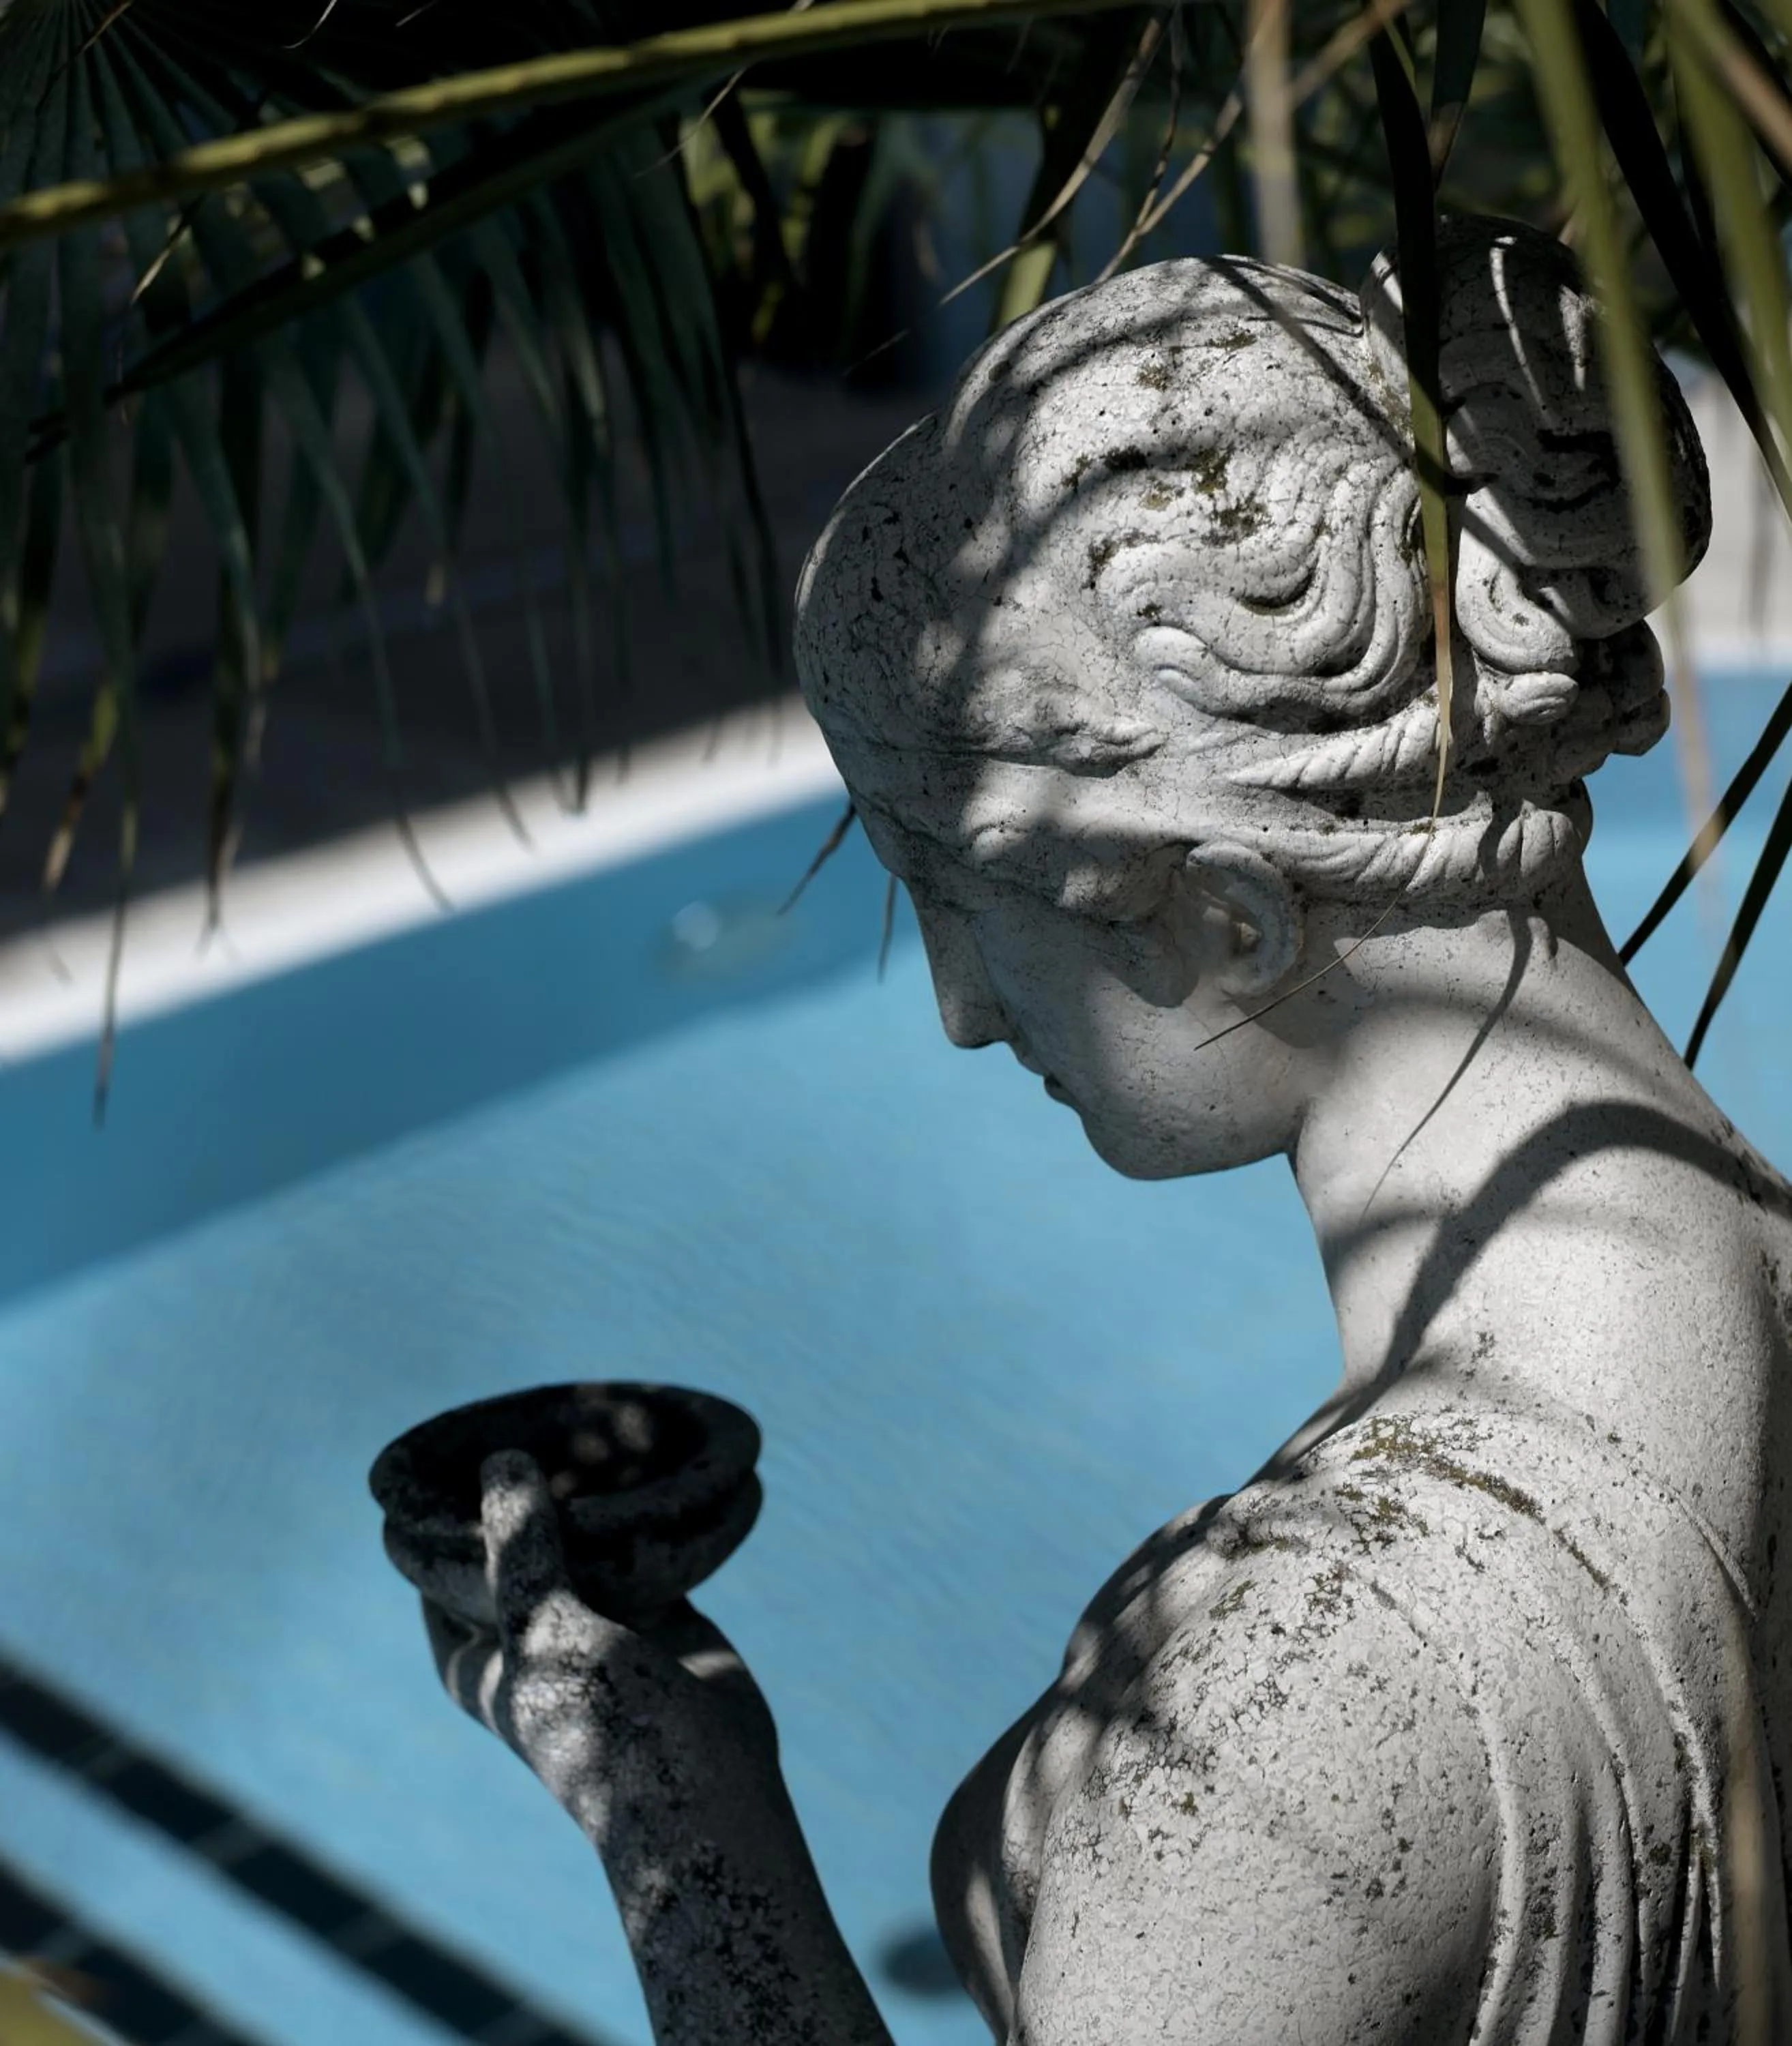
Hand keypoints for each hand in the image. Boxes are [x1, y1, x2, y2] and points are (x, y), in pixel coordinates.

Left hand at [421, 1449, 779, 1846]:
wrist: (707, 1787)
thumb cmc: (603, 1727)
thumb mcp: (543, 1630)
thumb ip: (521, 1547)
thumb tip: (502, 1462)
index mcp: (474, 1654)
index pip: (437, 1562)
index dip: (442, 1505)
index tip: (459, 1437)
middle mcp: (531, 1634)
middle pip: (514, 1542)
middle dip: (524, 1487)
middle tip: (538, 1412)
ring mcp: (597, 1622)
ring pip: (584, 1539)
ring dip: (590, 1493)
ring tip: (595, 1423)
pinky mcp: (661, 1609)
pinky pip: (644, 1544)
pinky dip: (647, 1508)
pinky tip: (652, 1459)